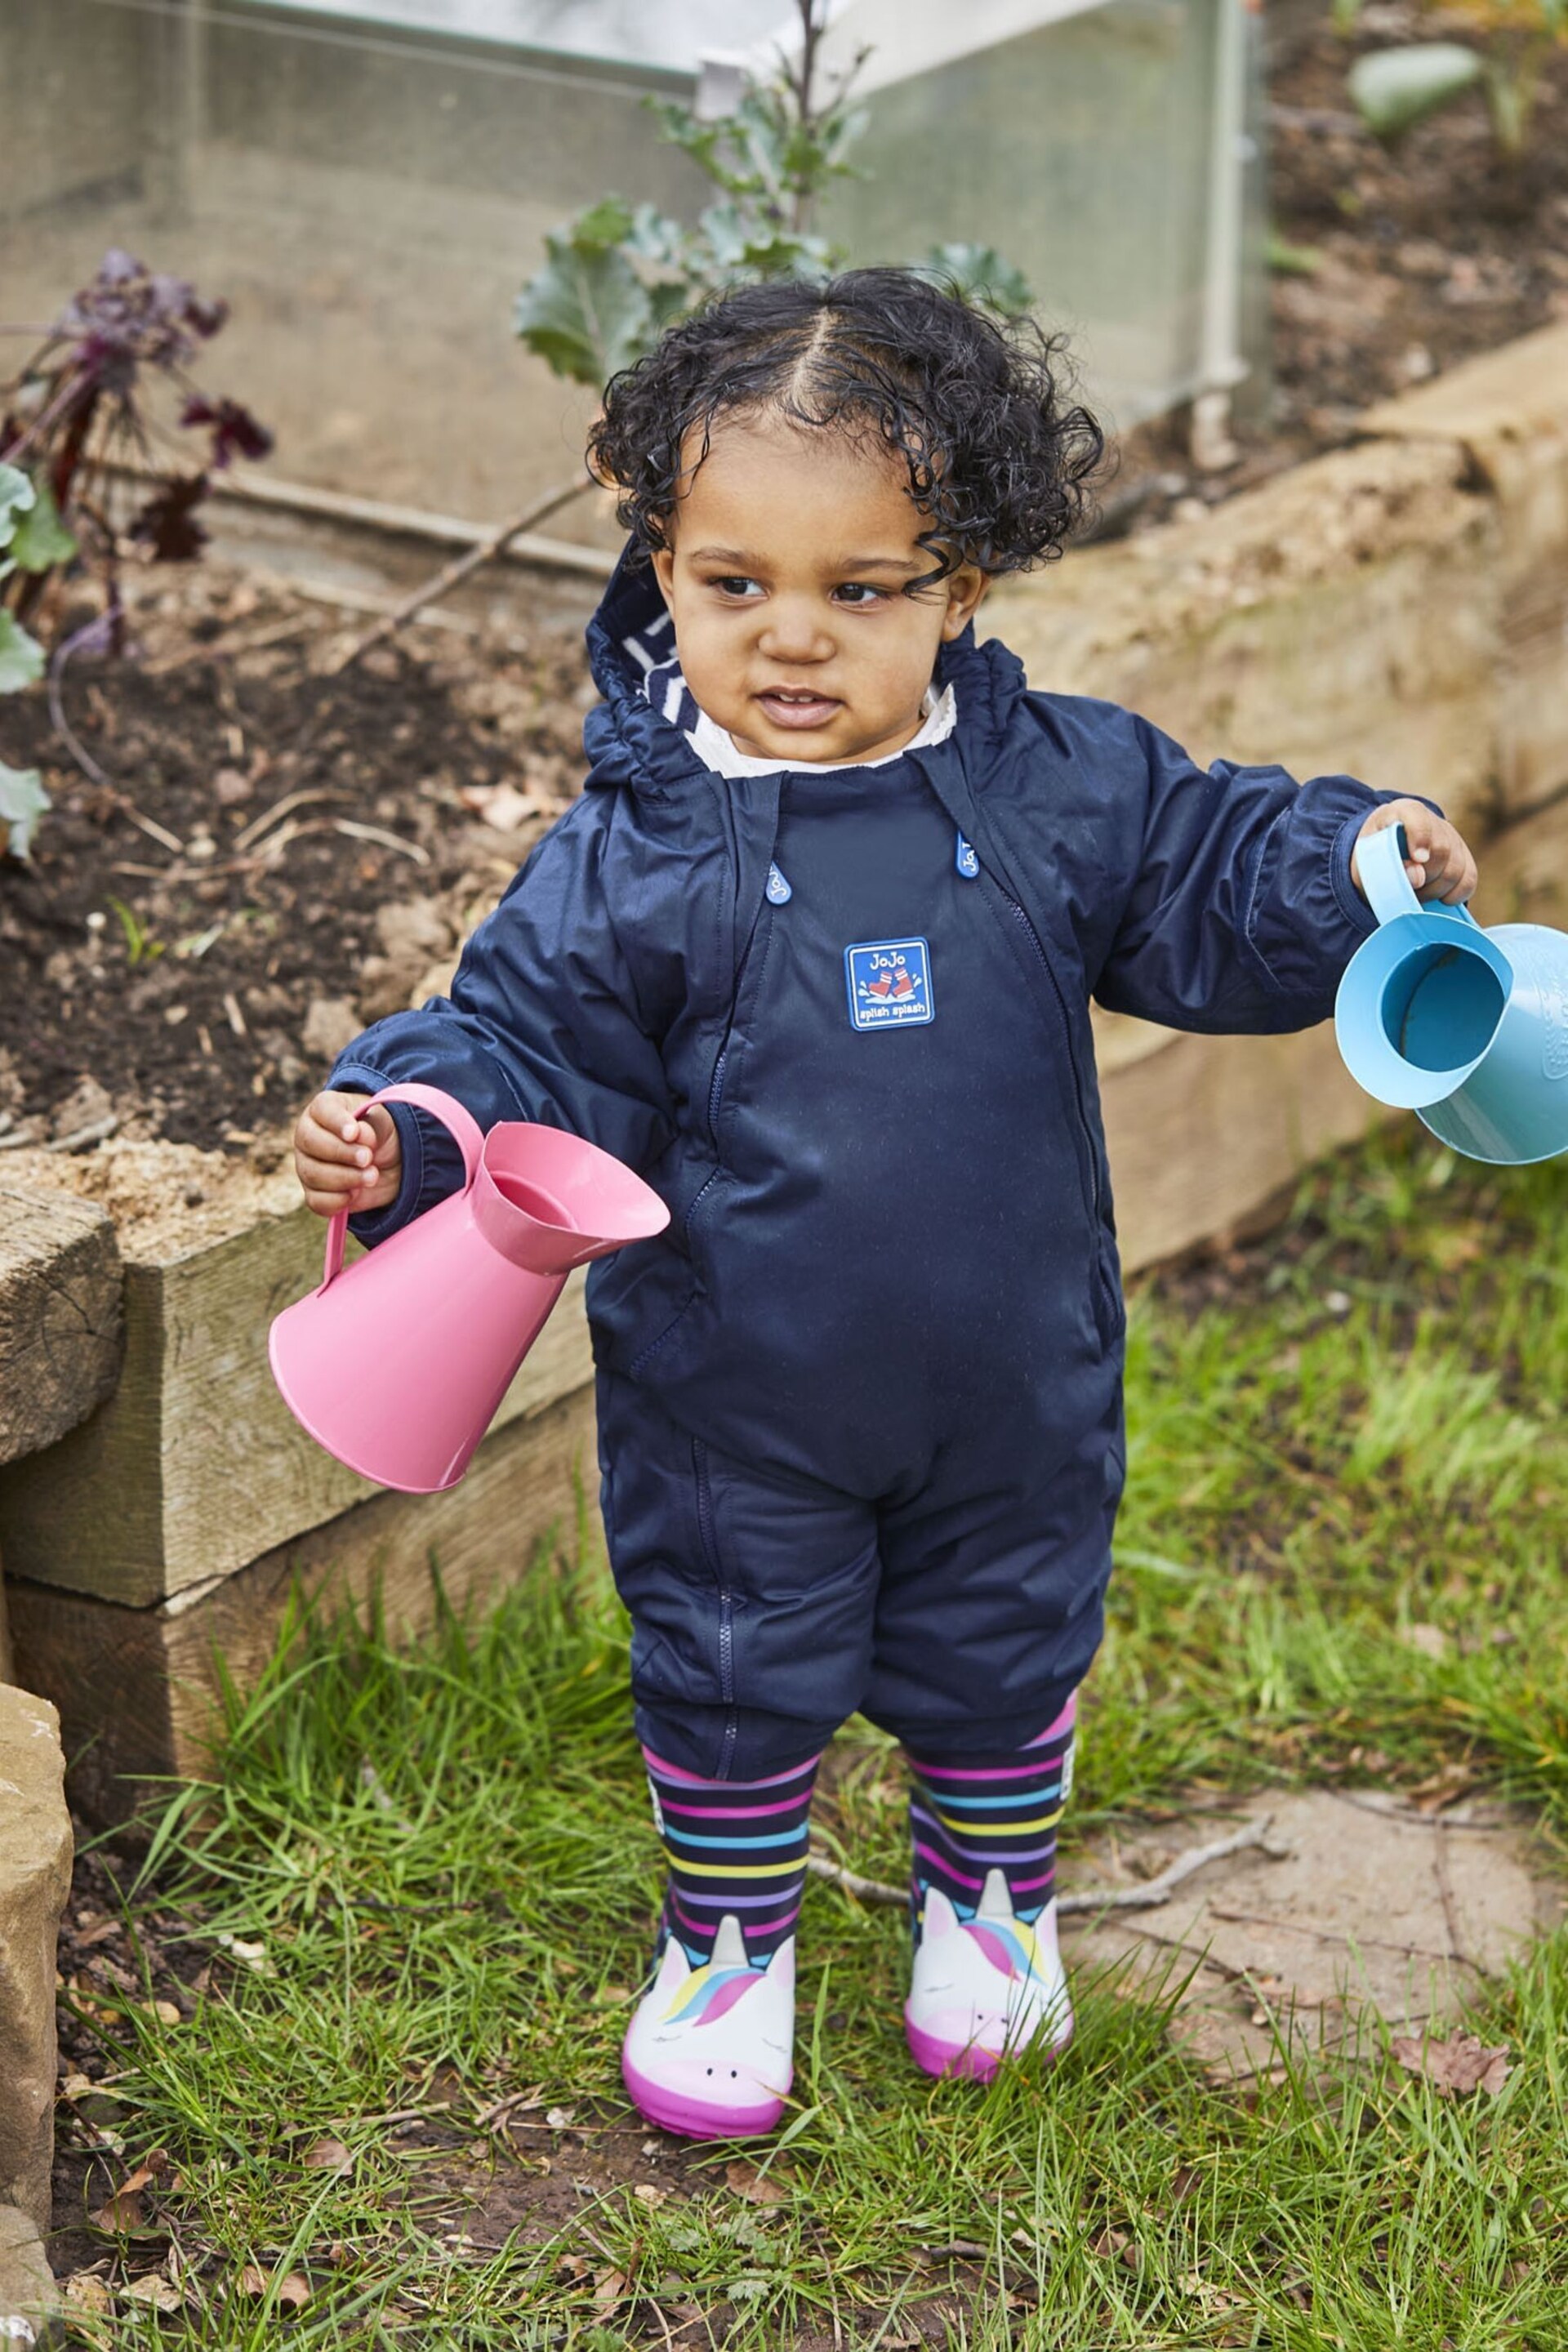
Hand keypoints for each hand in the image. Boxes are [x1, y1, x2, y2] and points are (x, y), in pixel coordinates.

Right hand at [294, 1090, 401, 1218]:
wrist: (390, 1164)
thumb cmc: (381, 1134)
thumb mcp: (384, 1123)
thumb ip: (371, 1125)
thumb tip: (357, 1135)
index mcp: (323, 1109)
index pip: (322, 1109)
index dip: (337, 1122)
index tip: (355, 1133)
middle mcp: (308, 1135)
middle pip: (310, 1143)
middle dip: (343, 1153)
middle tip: (368, 1158)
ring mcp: (307, 1165)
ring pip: (313, 1174)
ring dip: (346, 1178)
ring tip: (372, 1176)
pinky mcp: (314, 1192)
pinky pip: (317, 1201)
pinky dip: (339, 1200)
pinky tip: (356, 1192)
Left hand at [1352, 800, 1477, 906]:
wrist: (1387, 851)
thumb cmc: (1374, 854)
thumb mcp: (1369, 858)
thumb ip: (1386, 866)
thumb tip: (1417, 878)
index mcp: (1404, 812)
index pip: (1419, 819)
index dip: (1421, 838)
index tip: (1419, 859)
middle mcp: (1433, 822)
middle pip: (1442, 851)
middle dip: (1424, 877)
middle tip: (1406, 889)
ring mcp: (1452, 839)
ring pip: (1456, 870)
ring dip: (1435, 890)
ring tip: (1416, 894)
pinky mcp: (1464, 858)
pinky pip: (1468, 881)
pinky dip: (1454, 895)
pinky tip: (1438, 899)